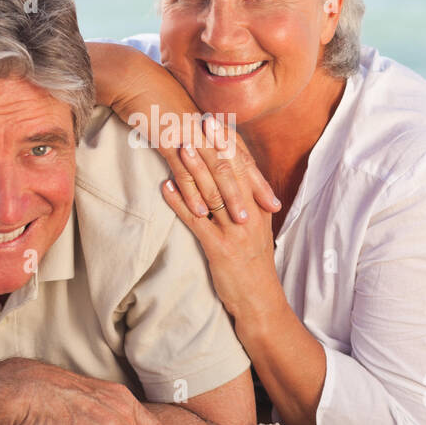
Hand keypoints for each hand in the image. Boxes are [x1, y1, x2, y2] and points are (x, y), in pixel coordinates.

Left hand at [161, 115, 283, 320]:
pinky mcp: (218, 249)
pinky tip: (165, 187)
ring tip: (180, 145)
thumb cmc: (254, 268)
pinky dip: (180, 202)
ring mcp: (233, 232)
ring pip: (212, 193)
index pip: (243, 169)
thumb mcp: (255, 233)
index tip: (215, 121)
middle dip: (211, 147)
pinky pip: (196, 221)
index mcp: (257, 209)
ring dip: (195, 168)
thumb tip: (231, 185)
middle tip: (196, 122)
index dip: (228, 144)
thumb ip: (246, 208)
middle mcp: (247, 216)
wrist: (260, 303)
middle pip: (228, 174)